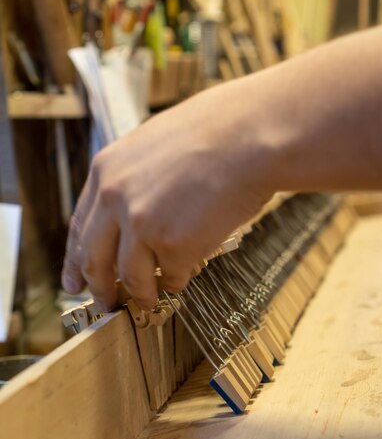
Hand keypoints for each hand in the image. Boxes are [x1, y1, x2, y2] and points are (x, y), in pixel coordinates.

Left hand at [62, 83, 270, 310]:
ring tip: (151, 301)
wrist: (249, 135)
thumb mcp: (152, 149)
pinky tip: (189, 270)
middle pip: (94, 260)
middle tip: (106, 304)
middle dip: (100, 289)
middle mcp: (114, 199)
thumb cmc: (214, 136)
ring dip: (142, 294)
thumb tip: (129, 222)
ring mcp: (142, 224)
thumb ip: (132, 184)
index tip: (74, 283)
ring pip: (132, 278)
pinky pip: (172, 277)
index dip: (75, 260)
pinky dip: (179, 280)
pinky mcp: (173, 244)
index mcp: (106, 172)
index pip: (79, 228)